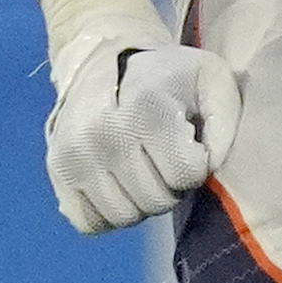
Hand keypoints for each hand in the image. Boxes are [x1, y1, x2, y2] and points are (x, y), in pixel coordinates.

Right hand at [40, 0, 236, 234]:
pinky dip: (109, 213)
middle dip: (171, 186)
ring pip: (124, 217)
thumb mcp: (212, 81)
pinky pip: (89, 222)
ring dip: (141, 201)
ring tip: (142, 169)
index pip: (185, 176)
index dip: (197, 165)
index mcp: (144, 110)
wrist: (102, 59)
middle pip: (156, 201)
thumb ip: (225, 123)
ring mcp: (73, 155)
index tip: (189, 144)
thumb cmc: (169, 76)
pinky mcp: (56, 172)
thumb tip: (213, 167)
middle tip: (164, 158)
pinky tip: (118, 184)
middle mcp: (101, 134)